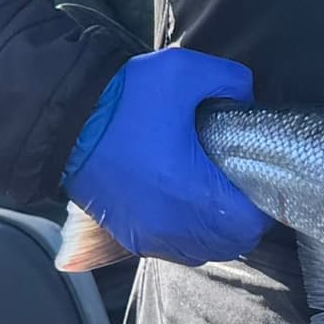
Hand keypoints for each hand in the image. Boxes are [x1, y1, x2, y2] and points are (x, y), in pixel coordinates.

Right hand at [60, 49, 270, 263]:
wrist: (63, 120)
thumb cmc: (124, 100)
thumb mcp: (184, 71)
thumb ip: (230, 81)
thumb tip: (245, 99)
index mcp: (191, 193)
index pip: (250, 222)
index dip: (260, 200)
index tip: (253, 175)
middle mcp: (172, 226)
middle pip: (232, 243)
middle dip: (241, 217)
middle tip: (236, 184)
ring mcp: (148, 237)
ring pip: (203, 251)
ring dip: (215, 230)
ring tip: (211, 195)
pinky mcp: (129, 238)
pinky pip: (173, 249)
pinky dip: (187, 234)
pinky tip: (182, 203)